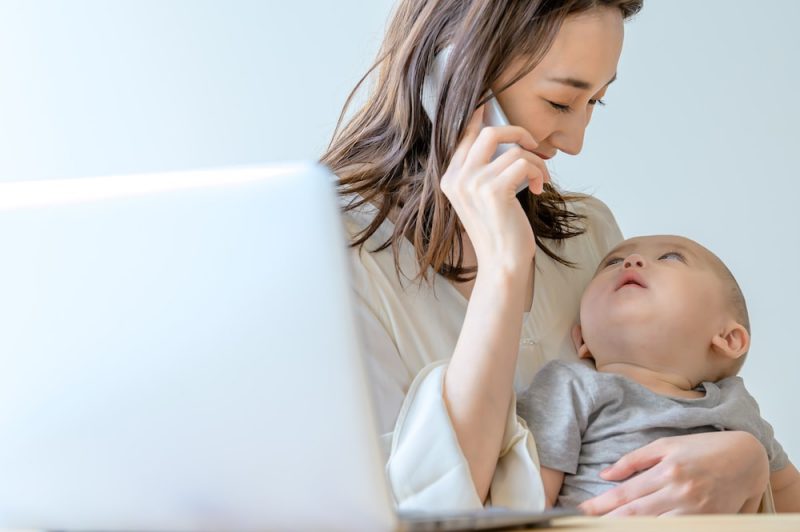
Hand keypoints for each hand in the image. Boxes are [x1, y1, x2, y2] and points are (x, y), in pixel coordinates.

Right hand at [439, 104, 549, 273]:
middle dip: (518, 132)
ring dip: (536, 162)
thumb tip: (504, 136)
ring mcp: (473, 184)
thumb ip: (484, 169)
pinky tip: (540, 189)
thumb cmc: (499, 231)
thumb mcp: (483, 197)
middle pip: (488, 131)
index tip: (487, 102)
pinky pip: (524, 163)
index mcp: (450, 178)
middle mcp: (457, 178)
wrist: (502, 263)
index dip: (478, 115)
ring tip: (541, 179)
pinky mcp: (493, 191)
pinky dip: (539, 173)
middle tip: (533, 145)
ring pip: (514, 149)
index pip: (465, 135)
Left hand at [578, 431, 769, 515]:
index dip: (601, 504)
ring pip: (655, 527)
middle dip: (609, 521)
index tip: (583, 510)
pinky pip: (679, 531)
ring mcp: (695, 510)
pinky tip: (640, 530)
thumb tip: (605, 474)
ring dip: (630, 529)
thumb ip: (633, 460)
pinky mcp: (709, 521)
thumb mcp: (666, 445)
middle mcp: (679, 492)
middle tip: (587, 525)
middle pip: (636, 515)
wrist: (747, 459)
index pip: (625, 494)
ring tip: (608, 529)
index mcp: (666, 471)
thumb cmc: (702, 448)